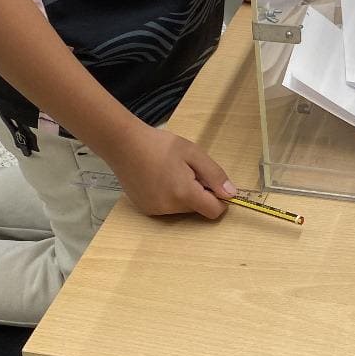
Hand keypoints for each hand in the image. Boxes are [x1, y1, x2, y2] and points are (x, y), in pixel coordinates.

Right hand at [110, 124, 235, 218]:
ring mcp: (155, 211)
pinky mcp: (146, 209)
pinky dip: (169, 196)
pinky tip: (159, 179)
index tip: (213, 183)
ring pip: (183, 209)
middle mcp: (169, 208)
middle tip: (187, 170)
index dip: (219, 199)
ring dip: (184, 194)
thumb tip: (231, 194)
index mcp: (184, 194)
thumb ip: (214, 175)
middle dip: (199, 192)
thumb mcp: (193, 153)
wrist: (123, 144)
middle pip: (198, 209)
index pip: (214, 211)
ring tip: (170, 172)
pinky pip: (167, 208)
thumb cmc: (159, 144)